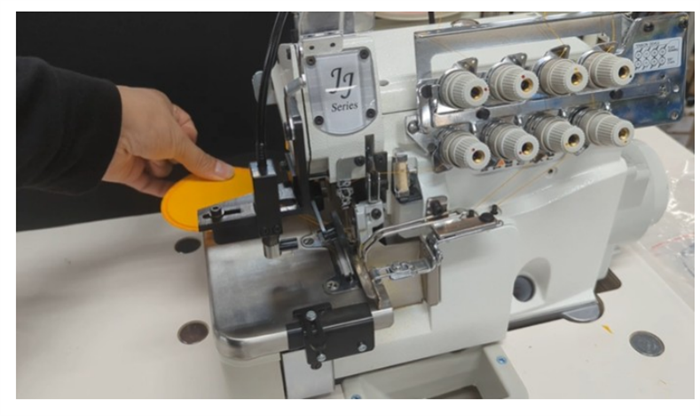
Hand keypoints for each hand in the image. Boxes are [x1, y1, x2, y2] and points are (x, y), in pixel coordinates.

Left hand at [103, 86, 233, 196]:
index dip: (195, 146)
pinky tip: (173, 194)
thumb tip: (222, 170)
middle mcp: (148, 128)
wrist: (101, 130)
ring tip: (162, 165)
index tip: (205, 160)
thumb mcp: (178, 139)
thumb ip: (201, 160)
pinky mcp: (127, 168)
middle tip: (195, 171)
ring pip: (162, 168)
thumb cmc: (133, 117)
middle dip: (182, 161)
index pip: (187, 131)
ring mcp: (136, 148)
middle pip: (176, 152)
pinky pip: (148, 183)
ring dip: (165, 170)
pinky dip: (160, 189)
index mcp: (162, 111)